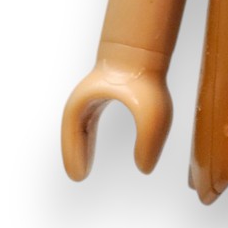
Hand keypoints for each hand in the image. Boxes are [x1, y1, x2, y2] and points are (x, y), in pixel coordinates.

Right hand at [61, 44, 172, 178]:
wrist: (146, 49)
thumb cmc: (146, 78)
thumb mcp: (153, 115)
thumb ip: (149, 144)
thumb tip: (145, 169)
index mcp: (88, 103)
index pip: (74, 134)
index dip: (74, 155)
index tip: (79, 177)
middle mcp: (86, 99)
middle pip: (73, 131)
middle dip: (75, 154)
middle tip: (79, 177)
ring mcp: (93, 94)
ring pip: (80, 127)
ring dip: (81, 146)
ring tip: (84, 168)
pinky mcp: (103, 92)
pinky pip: (89, 120)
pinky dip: (88, 137)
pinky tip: (92, 148)